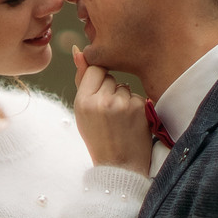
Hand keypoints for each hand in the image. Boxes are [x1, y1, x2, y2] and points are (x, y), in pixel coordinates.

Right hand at [72, 45, 153, 172]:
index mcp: (83, 102)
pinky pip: (136, 96)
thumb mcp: (82, 112)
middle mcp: (102, 101)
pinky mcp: (140, 108)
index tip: (97, 97)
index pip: (94, 69)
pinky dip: (135, 107)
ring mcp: (123, 104)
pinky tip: (130, 123)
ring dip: (123, 98)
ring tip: (119, 120)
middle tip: (107, 114)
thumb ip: (82, 81)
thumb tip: (78, 50)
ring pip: (124, 86)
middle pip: (109, 76)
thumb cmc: (98, 138)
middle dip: (109, 90)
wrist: (119, 167)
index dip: (97, 81)